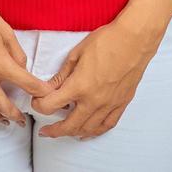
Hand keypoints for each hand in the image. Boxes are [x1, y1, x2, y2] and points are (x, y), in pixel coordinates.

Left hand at [30, 14, 163, 139]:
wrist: (134, 39)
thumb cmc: (107, 41)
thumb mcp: (77, 53)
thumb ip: (63, 74)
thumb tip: (51, 86)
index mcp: (79, 86)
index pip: (51, 105)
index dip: (39, 105)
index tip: (37, 102)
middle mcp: (94, 100)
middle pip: (69, 125)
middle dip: (54, 130)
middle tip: (45, 131)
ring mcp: (109, 104)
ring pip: (88, 129)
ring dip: (73, 133)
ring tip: (64, 131)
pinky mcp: (121, 103)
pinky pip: (107, 125)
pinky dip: (95, 131)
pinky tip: (88, 132)